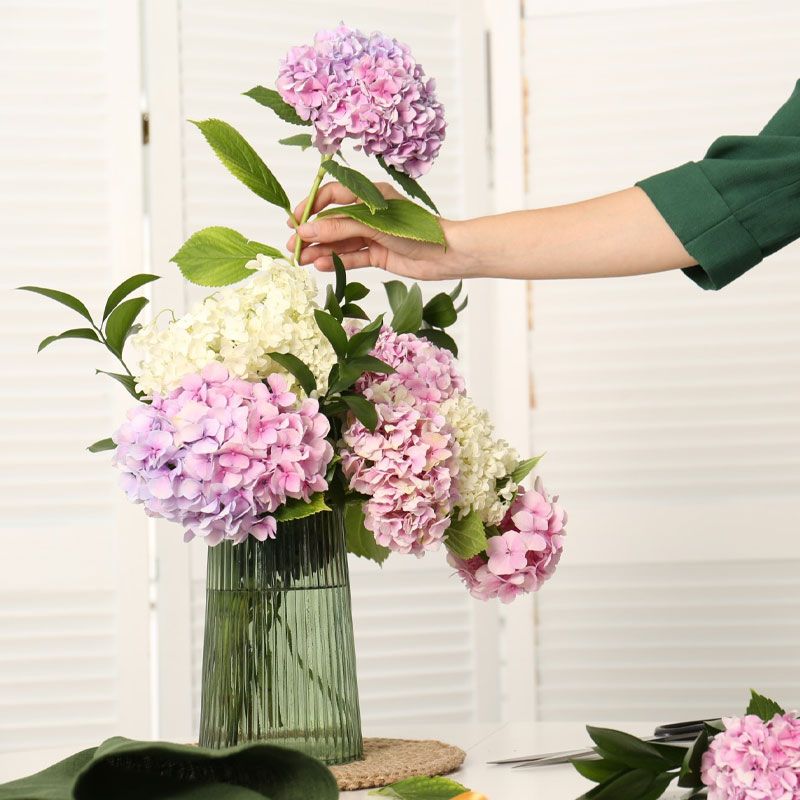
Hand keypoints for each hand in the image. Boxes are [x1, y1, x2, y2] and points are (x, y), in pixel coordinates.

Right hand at [285, 181, 472, 280]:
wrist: (446, 254)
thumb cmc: (416, 230)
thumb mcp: (373, 226)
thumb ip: (339, 228)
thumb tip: (307, 232)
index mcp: (370, 195)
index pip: (333, 196)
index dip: (312, 208)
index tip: (294, 221)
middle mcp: (370, 213)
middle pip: (333, 222)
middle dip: (312, 234)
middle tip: (292, 247)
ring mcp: (374, 235)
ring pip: (341, 242)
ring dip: (321, 250)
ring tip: (302, 261)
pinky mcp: (379, 254)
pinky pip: (353, 257)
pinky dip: (337, 261)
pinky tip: (320, 266)